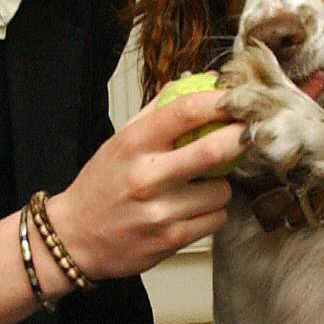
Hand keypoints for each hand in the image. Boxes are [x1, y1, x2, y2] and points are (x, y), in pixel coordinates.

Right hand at [42, 91, 242, 280]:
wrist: (74, 238)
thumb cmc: (102, 186)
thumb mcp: (120, 141)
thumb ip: (158, 112)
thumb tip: (201, 83)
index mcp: (133, 144)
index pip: (185, 111)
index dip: (220, 101)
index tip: (238, 99)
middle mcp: (146, 176)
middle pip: (213, 149)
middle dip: (240, 138)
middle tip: (248, 134)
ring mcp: (159, 211)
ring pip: (221, 190)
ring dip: (220, 186)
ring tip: (199, 187)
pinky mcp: (170, 239)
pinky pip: (216, 219)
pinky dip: (212, 212)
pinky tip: (192, 210)